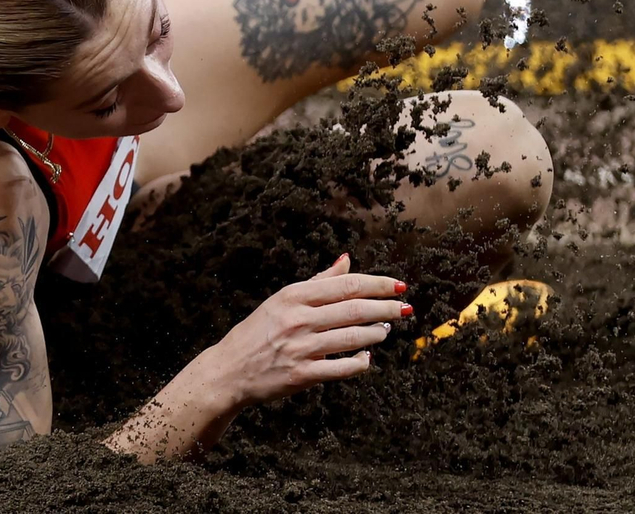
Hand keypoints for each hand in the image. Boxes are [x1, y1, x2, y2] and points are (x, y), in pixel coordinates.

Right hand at [204, 254, 408, 407]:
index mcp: (294, 296)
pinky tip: (367, 357)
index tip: (400, 286)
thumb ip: (318, 281)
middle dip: (386, 308)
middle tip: (406, 308)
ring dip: (376, 333)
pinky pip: (341, 369)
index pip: (347, 285)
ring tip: (386, 329)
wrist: (228, 370)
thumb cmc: (258, 331)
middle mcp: (298, 319)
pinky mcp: (301, 376)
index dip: (378, 284)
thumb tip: (347, 259)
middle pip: (355, 310)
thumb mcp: (282, 299)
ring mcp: (300, 348)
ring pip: (352, 338)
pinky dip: (360, 363)